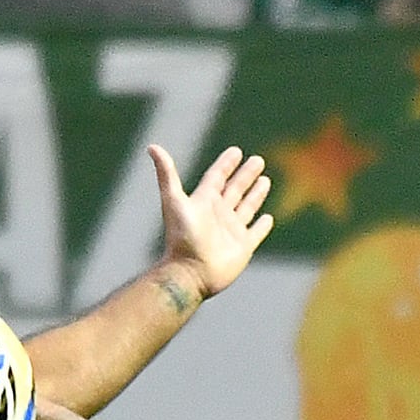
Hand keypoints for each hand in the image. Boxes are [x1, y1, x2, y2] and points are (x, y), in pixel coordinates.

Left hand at [148, 144, 273, 300]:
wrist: (189, 273)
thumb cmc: (181, 237)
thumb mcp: (173, 200)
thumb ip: (166, 174)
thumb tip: (151, 146)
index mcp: (203, 202)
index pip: (216, 177)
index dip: (226, 164)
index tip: (236, 151)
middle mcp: (217, 214)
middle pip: (234, 189)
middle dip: (245, 175)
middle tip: (258, 160)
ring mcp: (231, 231)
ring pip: (247, 207)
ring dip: (256, 194)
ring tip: (265, 180)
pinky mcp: (242, 247)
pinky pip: (256, 233)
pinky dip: (262, 226)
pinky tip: (268, 218)